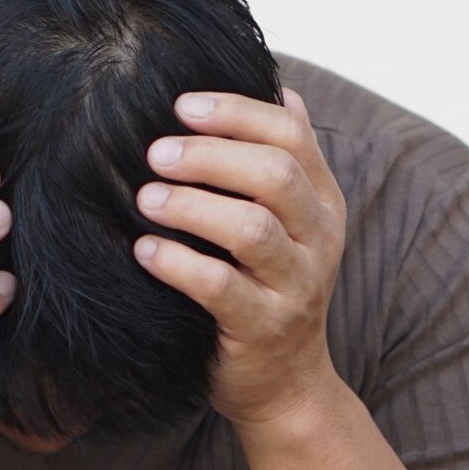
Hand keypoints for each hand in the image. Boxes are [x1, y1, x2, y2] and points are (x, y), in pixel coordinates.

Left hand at [133, 85, 347, 430]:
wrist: (284, 384)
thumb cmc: (267, 288)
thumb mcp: (288, 223)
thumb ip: (283, 160)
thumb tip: (281, 85)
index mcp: (323, 201)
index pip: (291, 136)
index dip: (236, 113)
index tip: (180, 105)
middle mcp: (319, 239)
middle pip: (275, 175)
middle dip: (210, 154)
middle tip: (153, 152)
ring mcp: (296, 287)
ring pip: (252, 229)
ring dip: (191, 206)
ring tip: (145, 197)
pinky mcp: (263, 328)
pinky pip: (221, 288)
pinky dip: (179, 263)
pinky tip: (145, 249)